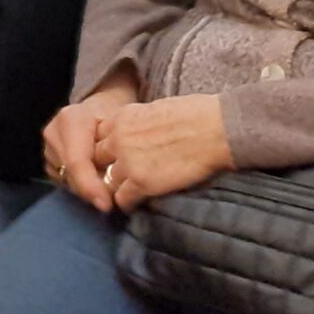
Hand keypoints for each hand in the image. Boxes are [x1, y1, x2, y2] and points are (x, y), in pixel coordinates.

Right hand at [41, 77, 139, 212]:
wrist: (99, 108)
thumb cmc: (116, 118)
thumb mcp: (122, 128)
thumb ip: (119, 151)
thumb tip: (123, 185)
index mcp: (71, 118)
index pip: (77, 161)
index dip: (90, 185)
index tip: (107, 205)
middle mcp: (53, 132)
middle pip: (70, 174)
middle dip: (92, 191)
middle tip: (113, 201)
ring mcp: (47, 146)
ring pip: (66, 180)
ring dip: (87, 189)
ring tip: (106, 184)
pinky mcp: (48, 159)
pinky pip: (64, 181)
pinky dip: (80, 185)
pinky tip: (94, 179)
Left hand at [93, 94, 232, 210]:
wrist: (216, 129)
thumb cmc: (198, 115)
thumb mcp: (157, 109)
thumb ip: (140, 123)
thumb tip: (142, 134)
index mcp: (123, 117)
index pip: (99, 136)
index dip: (108, 149)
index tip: (117, 158)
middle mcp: (118, 137)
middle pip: (97, 159)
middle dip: (107, 168)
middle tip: (121, 178)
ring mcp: (127, 161)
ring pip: (106, 181)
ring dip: (116, 188)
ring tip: (129, 193)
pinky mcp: (141, 182)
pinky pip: (121, 199)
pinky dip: (127, 204)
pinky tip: (137, 204)